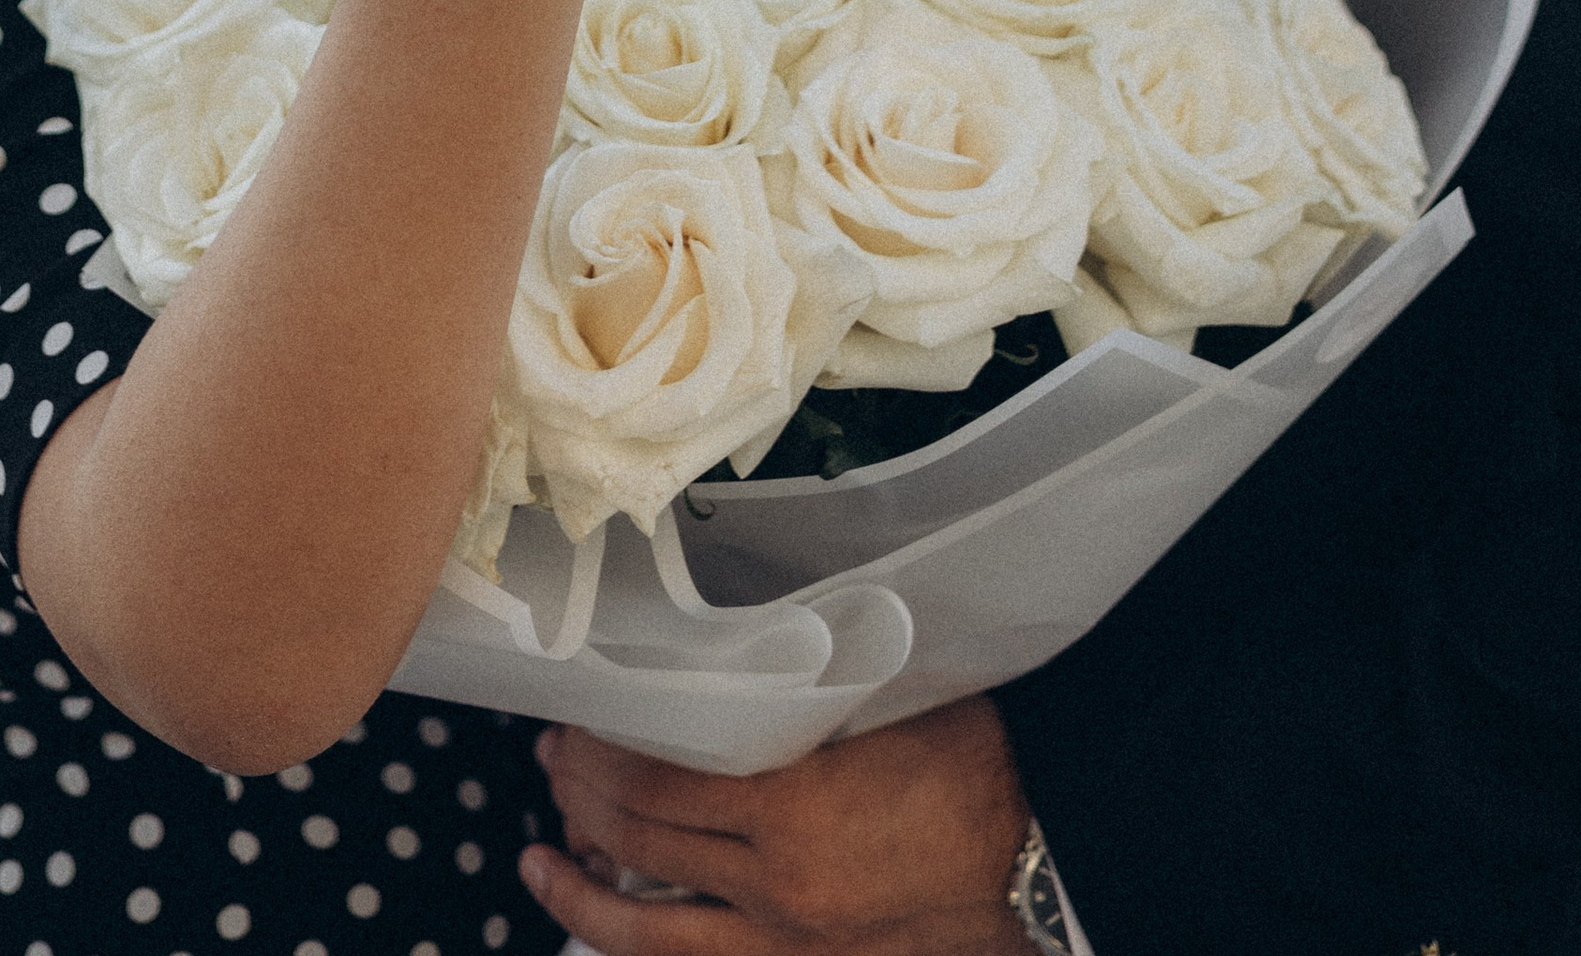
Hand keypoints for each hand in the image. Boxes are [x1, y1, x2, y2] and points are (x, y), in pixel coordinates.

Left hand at [526, 702, 1035, 955]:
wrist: (1038, 869)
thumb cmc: (973, 767)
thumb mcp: (883, 701)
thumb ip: (797, 689)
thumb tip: (713, 653)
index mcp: (793, 801)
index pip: (651, 775)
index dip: (598, 746)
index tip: (576, 715)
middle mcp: (774, 883)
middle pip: (637, 841)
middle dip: (578, 794)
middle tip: (554, 756)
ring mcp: (784, 945)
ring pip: (645, 930)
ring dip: (580, 886)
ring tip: (542, 853)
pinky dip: (630, 942)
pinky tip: (595, 914)